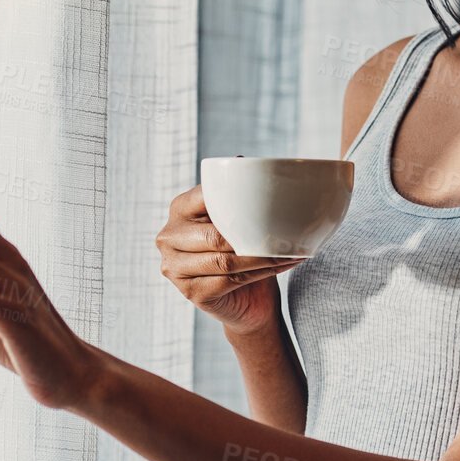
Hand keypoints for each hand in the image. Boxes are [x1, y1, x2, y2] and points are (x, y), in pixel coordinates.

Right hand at [155, 184, 305, 336]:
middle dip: (255, 235)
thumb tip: (243, 161)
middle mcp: (169, 237)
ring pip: (225, 260)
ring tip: (290, 249)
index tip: (274, 200)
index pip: (208, 196)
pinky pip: (231, 280)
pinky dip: (261, 272)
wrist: (247, 299)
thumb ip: (236, 196)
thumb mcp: (238, 219)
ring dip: (263, 256)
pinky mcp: (190, 293)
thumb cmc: (241, 250)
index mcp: (179, 209)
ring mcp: (174, 268)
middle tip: (288, 232)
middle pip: (216, 235)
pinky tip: (282, 264)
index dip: (240, 200)